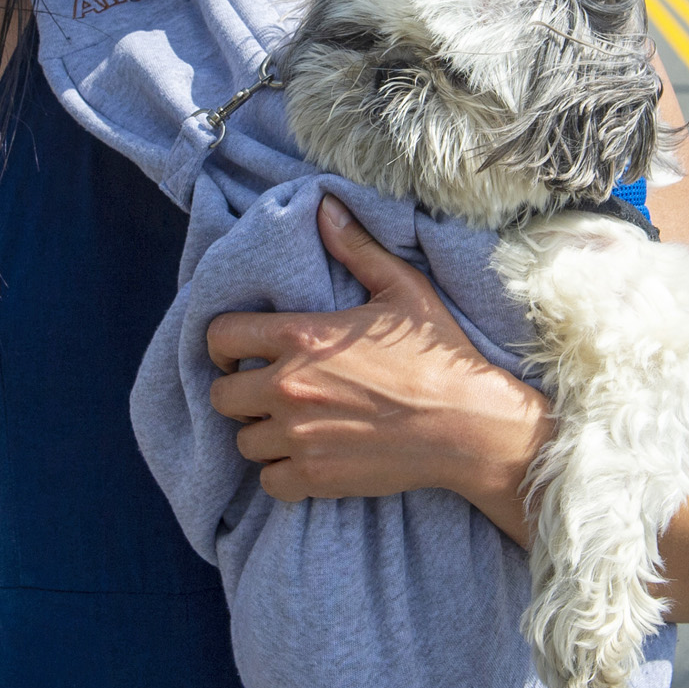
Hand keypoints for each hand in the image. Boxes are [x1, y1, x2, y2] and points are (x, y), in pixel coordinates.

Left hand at [205, 196, 550, 541]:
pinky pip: (268, 481)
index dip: (223, 344)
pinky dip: (280, 473)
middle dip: (239, 390)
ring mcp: (299, 436)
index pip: (219, 336)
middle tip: (265, 391)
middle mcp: (289, 386)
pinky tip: (305, 457)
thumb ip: (356, 248)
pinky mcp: (315, 477)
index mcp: (300, 336)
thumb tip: (326, 206)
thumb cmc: (438, 354)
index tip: (240, 351)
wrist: (469, 425)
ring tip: (290, 425)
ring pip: (242, 441)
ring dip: (261, 434)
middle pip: (220, 395)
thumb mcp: (402, 288)